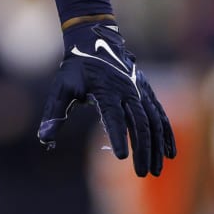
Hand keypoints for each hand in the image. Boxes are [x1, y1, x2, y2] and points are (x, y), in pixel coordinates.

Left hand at [37, 21, 176, 176]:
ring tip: (156, 170)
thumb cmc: (76, 67)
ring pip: (153, 122)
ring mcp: (139, 91)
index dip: (118, 136)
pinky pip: (160, 115)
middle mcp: (127, 90)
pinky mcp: (146, 92)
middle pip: (139, 123)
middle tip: (141, 174)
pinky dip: (167, 134)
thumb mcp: (62, 87)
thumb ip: (54, 114)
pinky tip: (170, 154)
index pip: (113, 117)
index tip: (122, 157)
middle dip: (142, 149)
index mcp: (105, 89)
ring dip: (156, 147)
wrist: (94, 39)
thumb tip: (44, 139)